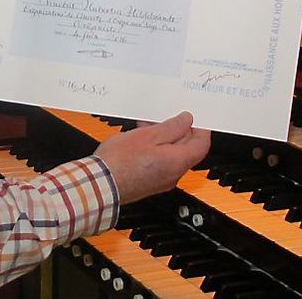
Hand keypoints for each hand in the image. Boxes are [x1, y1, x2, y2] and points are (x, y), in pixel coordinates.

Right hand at [93, 111, 209, 204]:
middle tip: (166, 117)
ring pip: (171, 155)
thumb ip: (171, 127)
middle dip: (179, 131)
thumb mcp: (148, 135)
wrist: (100, 185)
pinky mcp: (149, 183)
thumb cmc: (120, 162)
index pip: (202, 144)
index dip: (201, 128)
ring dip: (164, 139)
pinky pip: (160, 162)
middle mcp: (173, 174)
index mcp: (178, 162)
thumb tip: (186, 121)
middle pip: (187, 149)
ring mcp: (161, 180)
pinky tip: (139, 139)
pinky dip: (155, 149)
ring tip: (147, 125)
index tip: (193, 118)